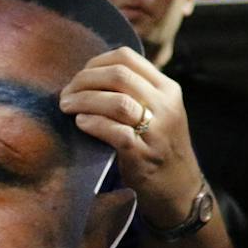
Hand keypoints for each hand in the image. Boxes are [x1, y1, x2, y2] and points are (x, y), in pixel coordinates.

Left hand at [58, 49, 205, 220]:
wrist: (181, 189)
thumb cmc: (160, 148)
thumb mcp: (160, 112)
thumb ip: (137, 91)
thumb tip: (91, 75)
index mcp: (168, 88)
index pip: (127, 57)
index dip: (95, 63)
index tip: (80, 76)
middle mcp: (166, 105)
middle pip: (118, 75)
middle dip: (84, 81)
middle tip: (66, 94)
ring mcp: (158, 131)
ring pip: (116, 101)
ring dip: (84, 100)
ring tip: (67, 107)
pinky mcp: (144, 155)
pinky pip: (114, 131)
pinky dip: (93, 124)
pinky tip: (81, 124)